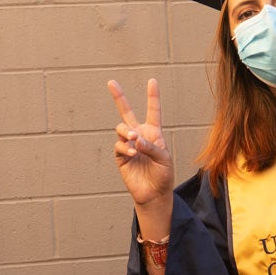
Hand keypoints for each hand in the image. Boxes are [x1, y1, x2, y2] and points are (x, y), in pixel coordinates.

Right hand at [108, 78, 174, 241]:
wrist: (154, 194)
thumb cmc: (163, 175)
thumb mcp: (164, 159)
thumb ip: (151, 146)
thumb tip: (134, 137)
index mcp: (154, 133)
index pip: (153, 111)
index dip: (153, 96)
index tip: (152, 80)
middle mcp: (139, 135)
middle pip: (127, 112)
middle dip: (119, 97)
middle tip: (111, 82)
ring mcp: (128, 145)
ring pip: (121, 129)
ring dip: (126, 131)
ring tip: (133, 138)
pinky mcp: (121, 156)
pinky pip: (119, 146)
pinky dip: (125, 147)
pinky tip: (133, 152)